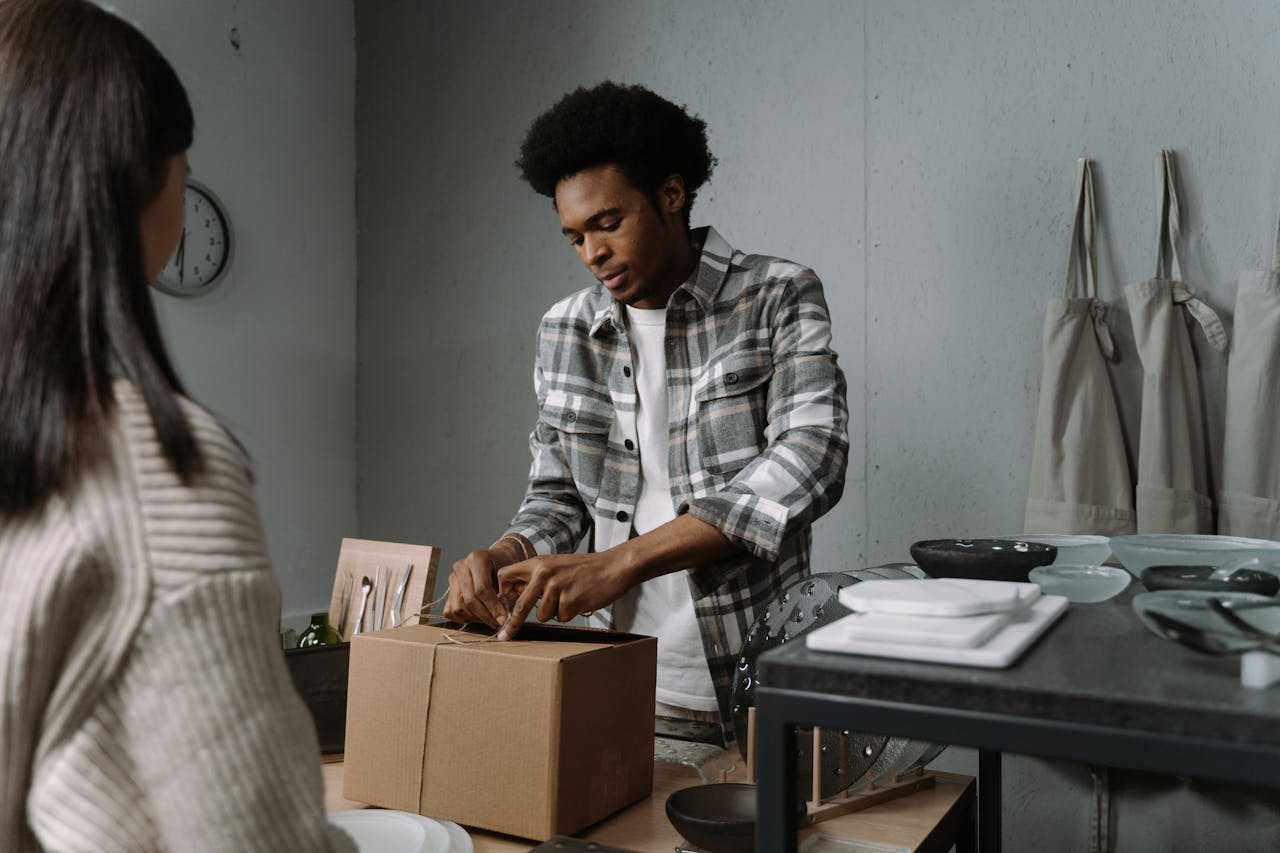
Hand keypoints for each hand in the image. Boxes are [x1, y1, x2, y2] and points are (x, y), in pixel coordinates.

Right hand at [444, 547, 514, 629]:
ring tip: (491, 618)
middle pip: (469, 600)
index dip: (493, 607)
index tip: (504, 620)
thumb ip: (507, 593)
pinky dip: (465, 618)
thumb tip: (503, 619)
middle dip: (485, 616)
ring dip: (475, 618)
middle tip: (499, 624)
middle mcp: (461, 566)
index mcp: (477, 558)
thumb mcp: (510, 576)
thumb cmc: (506, 568)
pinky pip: (451, 612)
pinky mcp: (448, 590)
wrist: (498, 560)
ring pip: (458, 608)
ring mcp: (452, 578)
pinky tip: (479, 615)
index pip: (482, 589)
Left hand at [495, 552, 635, 640]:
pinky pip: (560, 618)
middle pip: (519, 604)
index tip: (504, 606)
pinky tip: (579, 601)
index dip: (503, 593)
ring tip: (569, 598)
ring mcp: (556, 588)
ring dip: (554, 612)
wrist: (614, 566)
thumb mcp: (556, 565)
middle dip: (512, 623)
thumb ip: (537, 577)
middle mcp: (543, 574)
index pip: (505, 576)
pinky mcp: (570, 602)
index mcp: (537, 563)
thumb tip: (516, 595)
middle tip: (504, 637)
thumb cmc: (585, 568)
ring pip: (542, 615)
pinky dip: (569, 614)